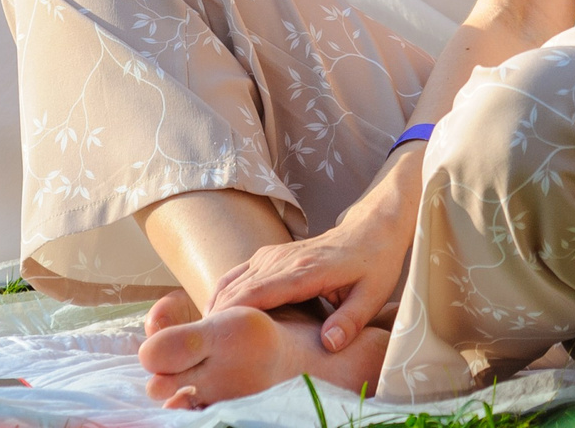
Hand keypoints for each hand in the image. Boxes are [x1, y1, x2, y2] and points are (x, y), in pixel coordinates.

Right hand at [206, 159, 422, 352]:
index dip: (235, 313)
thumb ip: (351, 321)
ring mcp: (273, 254)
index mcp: (306, 271)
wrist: (370, 229)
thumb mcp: (373, 295)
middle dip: (217, 316)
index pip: (261, 292)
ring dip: (216, 306)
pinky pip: (237, 273)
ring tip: (203, 336)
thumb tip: (329, 345)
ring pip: (233, 280)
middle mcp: (283, 259)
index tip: (215, 334)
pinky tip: (212, 314)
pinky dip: (222, 292)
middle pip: (239, 288)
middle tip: (201, 346)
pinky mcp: (269, 255)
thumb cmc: (373, 264)